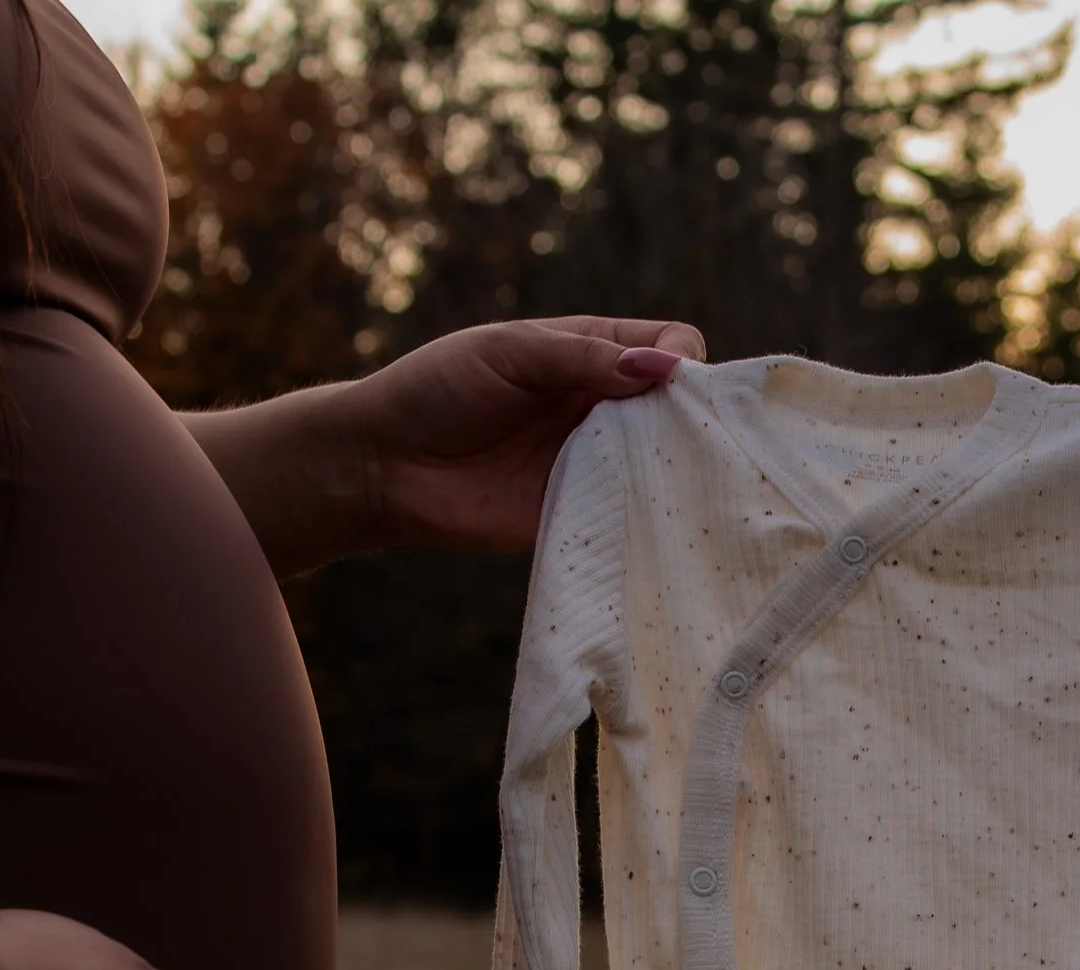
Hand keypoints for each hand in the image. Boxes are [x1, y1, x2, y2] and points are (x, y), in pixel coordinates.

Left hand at [349, 316, 707, 551]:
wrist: (383, 464)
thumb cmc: (438, 390)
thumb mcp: (510, 352)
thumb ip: (581, 357)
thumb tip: (664, 366)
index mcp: (593, 353)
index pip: (672, 345)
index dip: (684, 359)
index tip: (671, 379)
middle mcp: (605, 407)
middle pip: (680, 407)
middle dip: (696, 419)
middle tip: (688, 436)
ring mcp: (597, 463)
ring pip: (667, 463)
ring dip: (680, 468)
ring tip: (679, 475)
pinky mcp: (582, 513)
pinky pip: (631, 514)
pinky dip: (651, 515)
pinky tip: (659, 514)